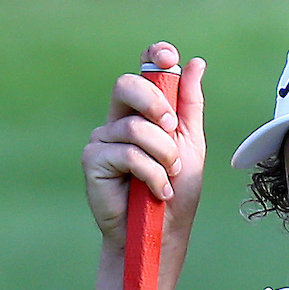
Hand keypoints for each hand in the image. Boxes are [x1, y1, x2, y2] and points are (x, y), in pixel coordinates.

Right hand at [83, 42, 205, 248]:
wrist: (161, 233)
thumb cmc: (176, 192)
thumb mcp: (190, 145)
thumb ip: (190, 106)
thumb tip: (195, 64)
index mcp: (141, 113)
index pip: (142, 73)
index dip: (152, 58)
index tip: (168, 56)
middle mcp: (118, 121)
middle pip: (127, 85)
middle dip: (157, 105)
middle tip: (173, 130)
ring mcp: (102, 140)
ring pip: (136, 128)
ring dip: (164, 156)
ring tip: (169, 178)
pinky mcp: (92, 161)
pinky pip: (128, 154)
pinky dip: (152, 175)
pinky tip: (157, 191)